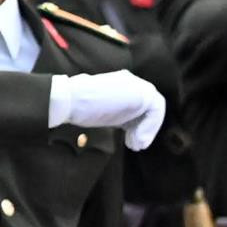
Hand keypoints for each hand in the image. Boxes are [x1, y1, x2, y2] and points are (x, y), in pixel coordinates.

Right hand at [47, 70, 167, 151]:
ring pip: (155, 108)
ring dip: (147, 129)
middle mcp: (132, 81)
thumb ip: (117, 111)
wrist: (71, 100)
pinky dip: (149, 127)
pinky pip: (155, 112)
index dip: (138, 122)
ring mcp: (137, 86)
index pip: (139, 103)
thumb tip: (125, 123)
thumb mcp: (104, 110)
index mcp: (121, 83)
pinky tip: (137, 138)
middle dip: (145, 127)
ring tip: (136, 145)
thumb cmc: (80, 106)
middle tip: (136, 144)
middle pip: (150, 105)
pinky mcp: (142, 94)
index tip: (130, 138)